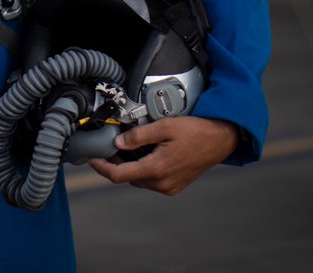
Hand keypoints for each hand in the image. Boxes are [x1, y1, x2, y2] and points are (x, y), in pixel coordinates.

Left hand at [87, 116, 237, 196]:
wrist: (221, 140)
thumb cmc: (196, 131)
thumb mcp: (165, 126)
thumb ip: (139, 136)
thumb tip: (118, 143)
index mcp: (157, 169)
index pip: (119, 175)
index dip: (101, 167)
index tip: (91, 159)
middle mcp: (162, 183)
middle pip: (128, 177)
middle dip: (116, 163)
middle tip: (110, 146)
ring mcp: (170, 187)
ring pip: (139, 179)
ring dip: (130, 166)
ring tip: (127, 147)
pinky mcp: (175, 186)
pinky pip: (152, 180)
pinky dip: (143, 168)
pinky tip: (145, 153)